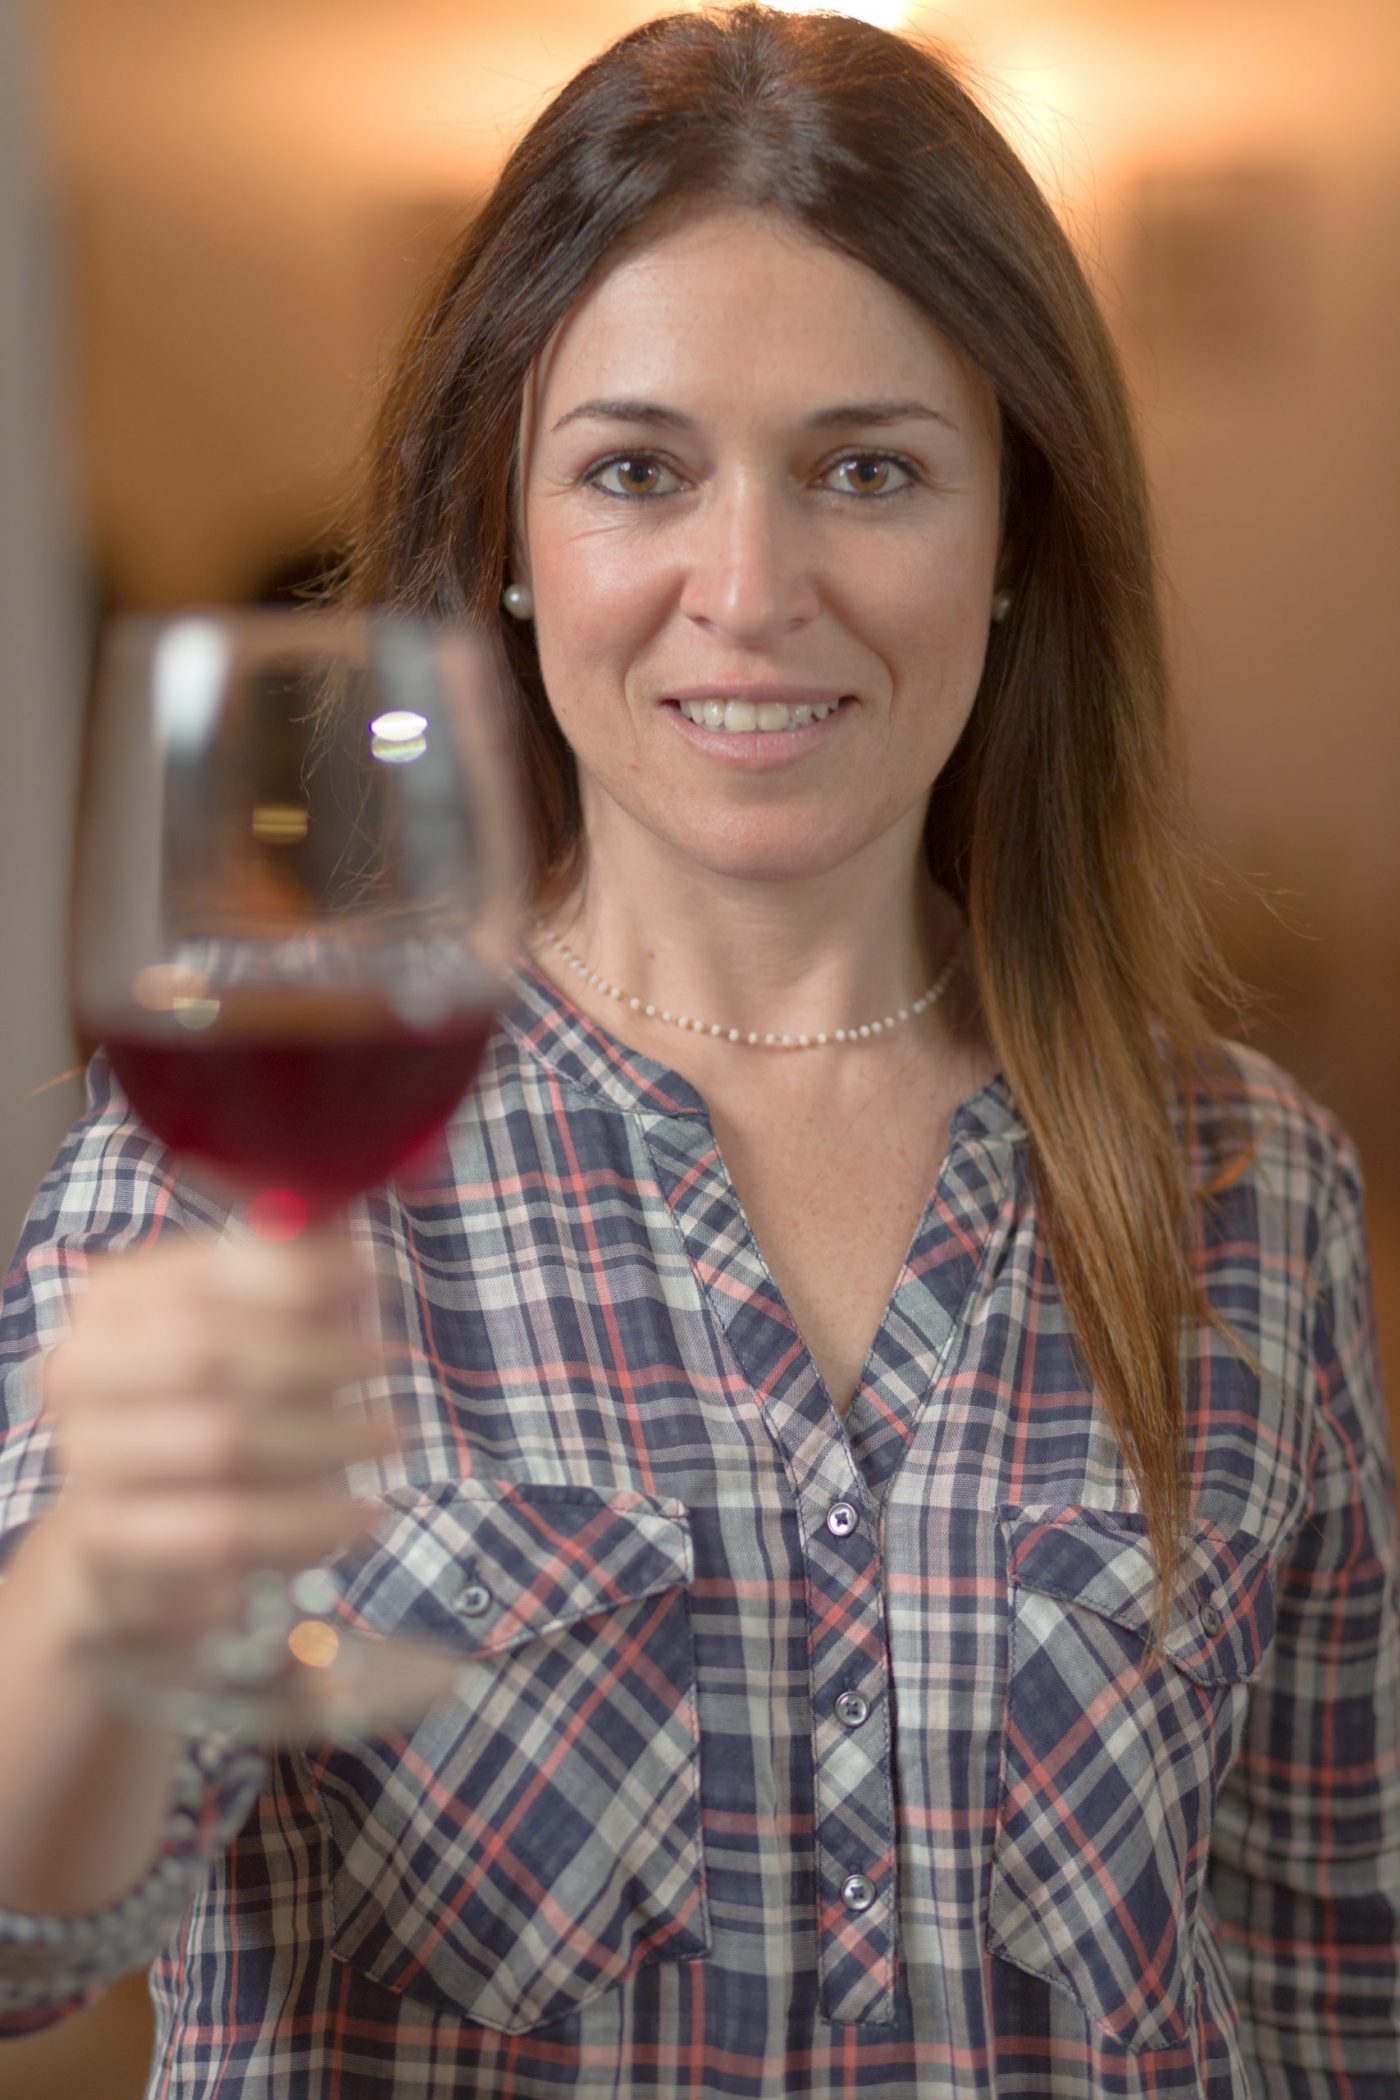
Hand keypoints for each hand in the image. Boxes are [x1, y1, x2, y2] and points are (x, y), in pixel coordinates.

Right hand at [38, 1233, 395, 1664]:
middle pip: (211, 1352)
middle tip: (391, 1360)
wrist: (127, 1534)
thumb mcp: (250, 1335)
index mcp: (111, 1301)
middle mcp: (80, 1370)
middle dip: (318, 1355)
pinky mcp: (110, 1539)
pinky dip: (305, 1521)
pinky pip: (225, 1529)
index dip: (302, 1271)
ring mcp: (85, 1457)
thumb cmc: (206, 1411)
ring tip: (391, 1437)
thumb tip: (357, 1235)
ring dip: (326, 1439)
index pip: (209, 1272)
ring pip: (223, 1441)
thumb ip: (294, 1280)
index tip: (379, 1274)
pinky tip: (359, 1514)